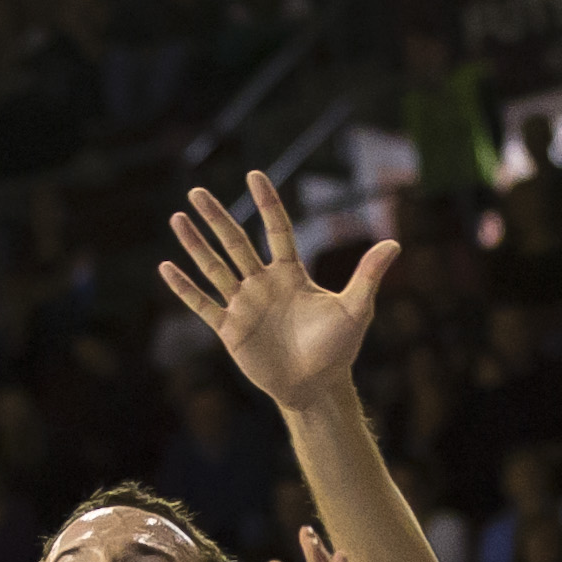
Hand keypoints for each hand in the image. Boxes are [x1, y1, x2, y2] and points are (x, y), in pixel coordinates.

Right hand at [160, 173, 400, 406]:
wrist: (316, 387)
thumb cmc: (338, 349)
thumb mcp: (356, 309)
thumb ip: (368, 275)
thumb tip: (395, 243)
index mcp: (292, 274)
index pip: (276, 230)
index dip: (266, 202)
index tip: (254, 174)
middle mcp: (264, 284)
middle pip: (236, 243)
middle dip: (217, 217)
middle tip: (197, 191)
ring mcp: (244, 305)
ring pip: (215, 268)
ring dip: (195, 245)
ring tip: (177, 218)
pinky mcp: (230, 329)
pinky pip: (203, 305)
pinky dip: (185, 288)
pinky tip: (166, 268)